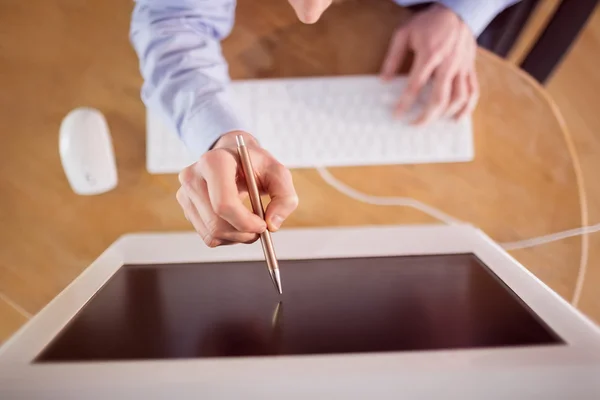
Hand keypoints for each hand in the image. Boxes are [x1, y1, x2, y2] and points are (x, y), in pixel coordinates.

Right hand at [176, 131, 297, 247]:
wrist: (232, 157)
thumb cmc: (255, 164)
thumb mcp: (278, 173)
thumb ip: (285, 198)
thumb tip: (272, 224)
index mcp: (214, 162)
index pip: (224, 204)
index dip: (246, 222)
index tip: (263, 225)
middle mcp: (193, 177)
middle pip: (217, 223)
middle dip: (243, 233)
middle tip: (260, 228)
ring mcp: (185, 193)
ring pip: (212, 234)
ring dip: (237, 237)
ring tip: (249, 222)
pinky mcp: (186, 208)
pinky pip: (207, 236)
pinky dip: (226, 237)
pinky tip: (235, 222)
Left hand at [380, 4, 478, 123]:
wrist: (457, 10)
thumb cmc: (428, 23)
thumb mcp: (404, 34)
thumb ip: (393, 57)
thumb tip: (384, 80)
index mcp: (430, 54)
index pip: (415, 85)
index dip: (405, 103)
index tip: (397, 115)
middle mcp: (448, 63)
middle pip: (439, 97)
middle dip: (426, 115)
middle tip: (414, 124)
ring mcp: (462, 67)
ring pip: (458, 97)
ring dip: (445, 114)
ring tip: (433, 122)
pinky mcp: (470, 68)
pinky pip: (473, 91)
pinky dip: (467, 107)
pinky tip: (457, 118)